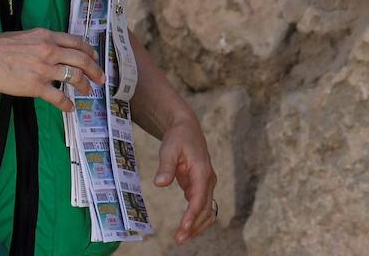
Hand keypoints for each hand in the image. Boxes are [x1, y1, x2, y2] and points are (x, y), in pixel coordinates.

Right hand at [0, 28, 103, 112]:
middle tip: (100, 79)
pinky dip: (67, 104)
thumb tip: (52, 50)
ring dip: (84, 86)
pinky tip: (70, 108)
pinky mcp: (35, 86)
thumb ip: (41, 42)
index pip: (76, 42)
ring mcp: (43, 69)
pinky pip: (58, 97)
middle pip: (81, 59)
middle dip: (95, 70)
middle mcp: (49, 51)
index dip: (90, 51)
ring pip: (74, 77)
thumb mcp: (25, 37)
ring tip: (87, 92)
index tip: (95, 58)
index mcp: (47, 37)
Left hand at [154, 115, 218, 243]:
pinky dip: (197, 219)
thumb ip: (166, 166)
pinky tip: (186, 229)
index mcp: (202, 171)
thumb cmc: (178, 137)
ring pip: (207, 211)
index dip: (193, 214)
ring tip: (182, 238)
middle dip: (194, 225)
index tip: (184, 227)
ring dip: (197, 226)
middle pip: (205, 208)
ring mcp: (206, 184)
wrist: (186, 129)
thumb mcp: (169, 148)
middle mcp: (208, 180)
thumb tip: (160, 183)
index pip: (199, 197)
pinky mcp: (200, 187)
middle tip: (179, 239)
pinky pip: (202, 207)